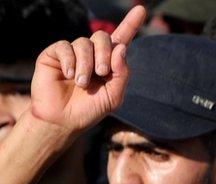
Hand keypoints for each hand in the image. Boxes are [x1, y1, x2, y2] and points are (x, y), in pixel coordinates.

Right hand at [30, 6, 144, 132]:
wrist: (64, 120)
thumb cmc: (89, 110)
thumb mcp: (113, 96)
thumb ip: (121, 74)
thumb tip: (121, 48)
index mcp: (109, 63)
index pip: (121, 39)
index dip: (130, 24)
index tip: (140, 9)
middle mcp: (92, 54)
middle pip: (103, 37)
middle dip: (105, 54)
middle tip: (101, 73)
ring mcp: (73, 53)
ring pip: (84, 42)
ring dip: (86, 64)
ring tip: (82, 83)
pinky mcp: (54, 54)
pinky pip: (65, 46)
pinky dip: (70, 60)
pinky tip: (69, 75)